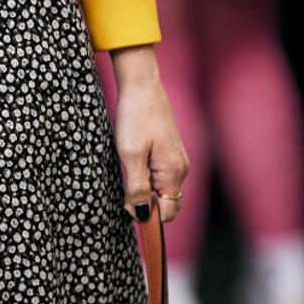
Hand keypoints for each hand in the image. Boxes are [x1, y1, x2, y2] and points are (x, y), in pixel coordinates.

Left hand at [108, 45, 188, 223]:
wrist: (142, 86)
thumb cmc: (135, 118)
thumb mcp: (130, 156)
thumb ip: (137, 189)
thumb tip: (142, 214)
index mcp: (173, 173)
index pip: (167, 213)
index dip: (147, 216)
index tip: (127, 206)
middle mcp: (180, 169)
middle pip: (167, 205)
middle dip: (146, 207)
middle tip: (124, 193)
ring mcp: (177, 161)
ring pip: (162, 192)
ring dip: (144, 193)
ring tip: (127, 175)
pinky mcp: (170, 153)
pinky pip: (160, 179)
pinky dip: (147, 182)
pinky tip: (133, 168)